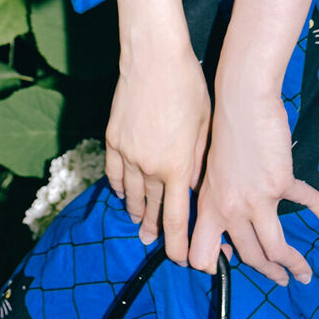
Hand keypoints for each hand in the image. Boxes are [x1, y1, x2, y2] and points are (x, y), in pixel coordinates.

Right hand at [104, 32, 210, 264]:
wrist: (154, 59)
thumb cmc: (189, 87)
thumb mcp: (206, 126)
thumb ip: (200, 162)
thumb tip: (194, 187)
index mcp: (178, 166)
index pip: (175, 218)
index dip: (177, 244)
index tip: (182, 260)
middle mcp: (149, 166)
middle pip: (150, 210)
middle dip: (154, 231)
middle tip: (156, 244)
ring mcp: (127, 154)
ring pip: (129, 195)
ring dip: (136, 211)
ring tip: (139, 222)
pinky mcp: (112, 139)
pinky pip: (113, 174)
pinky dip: (118, 188)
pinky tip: (122, 193)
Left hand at [189, 85, 318, 286]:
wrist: (241, 102)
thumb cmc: (225, 130)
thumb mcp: (209, 170)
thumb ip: (214, 197)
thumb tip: (227, 220)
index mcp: (208, 207)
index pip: (201, 254)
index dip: (215, 265)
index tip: (234, 262)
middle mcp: (229, 209)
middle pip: (250, 257)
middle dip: (269, 272)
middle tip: (282, 279)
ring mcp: (255, 199)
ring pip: (276, 249)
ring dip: (293, 265)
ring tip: (304, 273)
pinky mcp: (279, 183)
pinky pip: (306, 202)